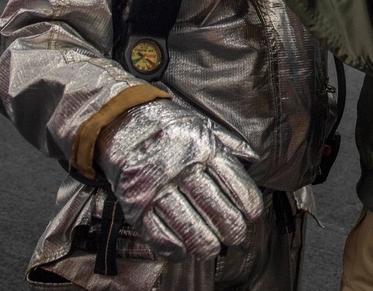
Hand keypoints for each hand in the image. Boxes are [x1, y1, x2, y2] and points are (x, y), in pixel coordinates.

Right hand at [97, 100, 262, 259]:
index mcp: (203, 147)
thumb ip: (222, 150)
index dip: (249, 205)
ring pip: (190, 227)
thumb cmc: (167, 127)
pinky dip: (173, 249)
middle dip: (232, 229)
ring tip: (212, 248)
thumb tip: (246, 173)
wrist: (120, 120)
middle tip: (235, 235)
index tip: (252, 216)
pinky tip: (183, 252)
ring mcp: (157, 186)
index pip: (235, 184)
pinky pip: (157, 235)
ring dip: (206, 245)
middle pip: (216, 209)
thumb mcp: (201, 128)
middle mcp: (182, 167)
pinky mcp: (135, 202)